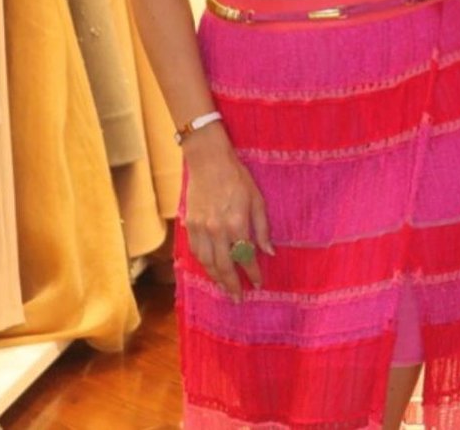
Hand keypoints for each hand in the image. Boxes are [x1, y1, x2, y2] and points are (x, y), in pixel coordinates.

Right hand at [182, 130, 273, 299]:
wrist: (209, 162)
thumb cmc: (237, 178)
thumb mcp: (257, 199)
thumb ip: (262, 228)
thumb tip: (269, 252)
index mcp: (237, 224)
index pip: (246, 257)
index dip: (253, 273)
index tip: (258, 284)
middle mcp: (217, 231)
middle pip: (225, 267)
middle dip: (232, 285)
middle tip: (239, 299)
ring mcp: (201, 229)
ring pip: (208, 263)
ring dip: (217, 279)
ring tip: (225, 290)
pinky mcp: (190, 226)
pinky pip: (196, 253)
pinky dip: (204, 265)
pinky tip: (211, 270)